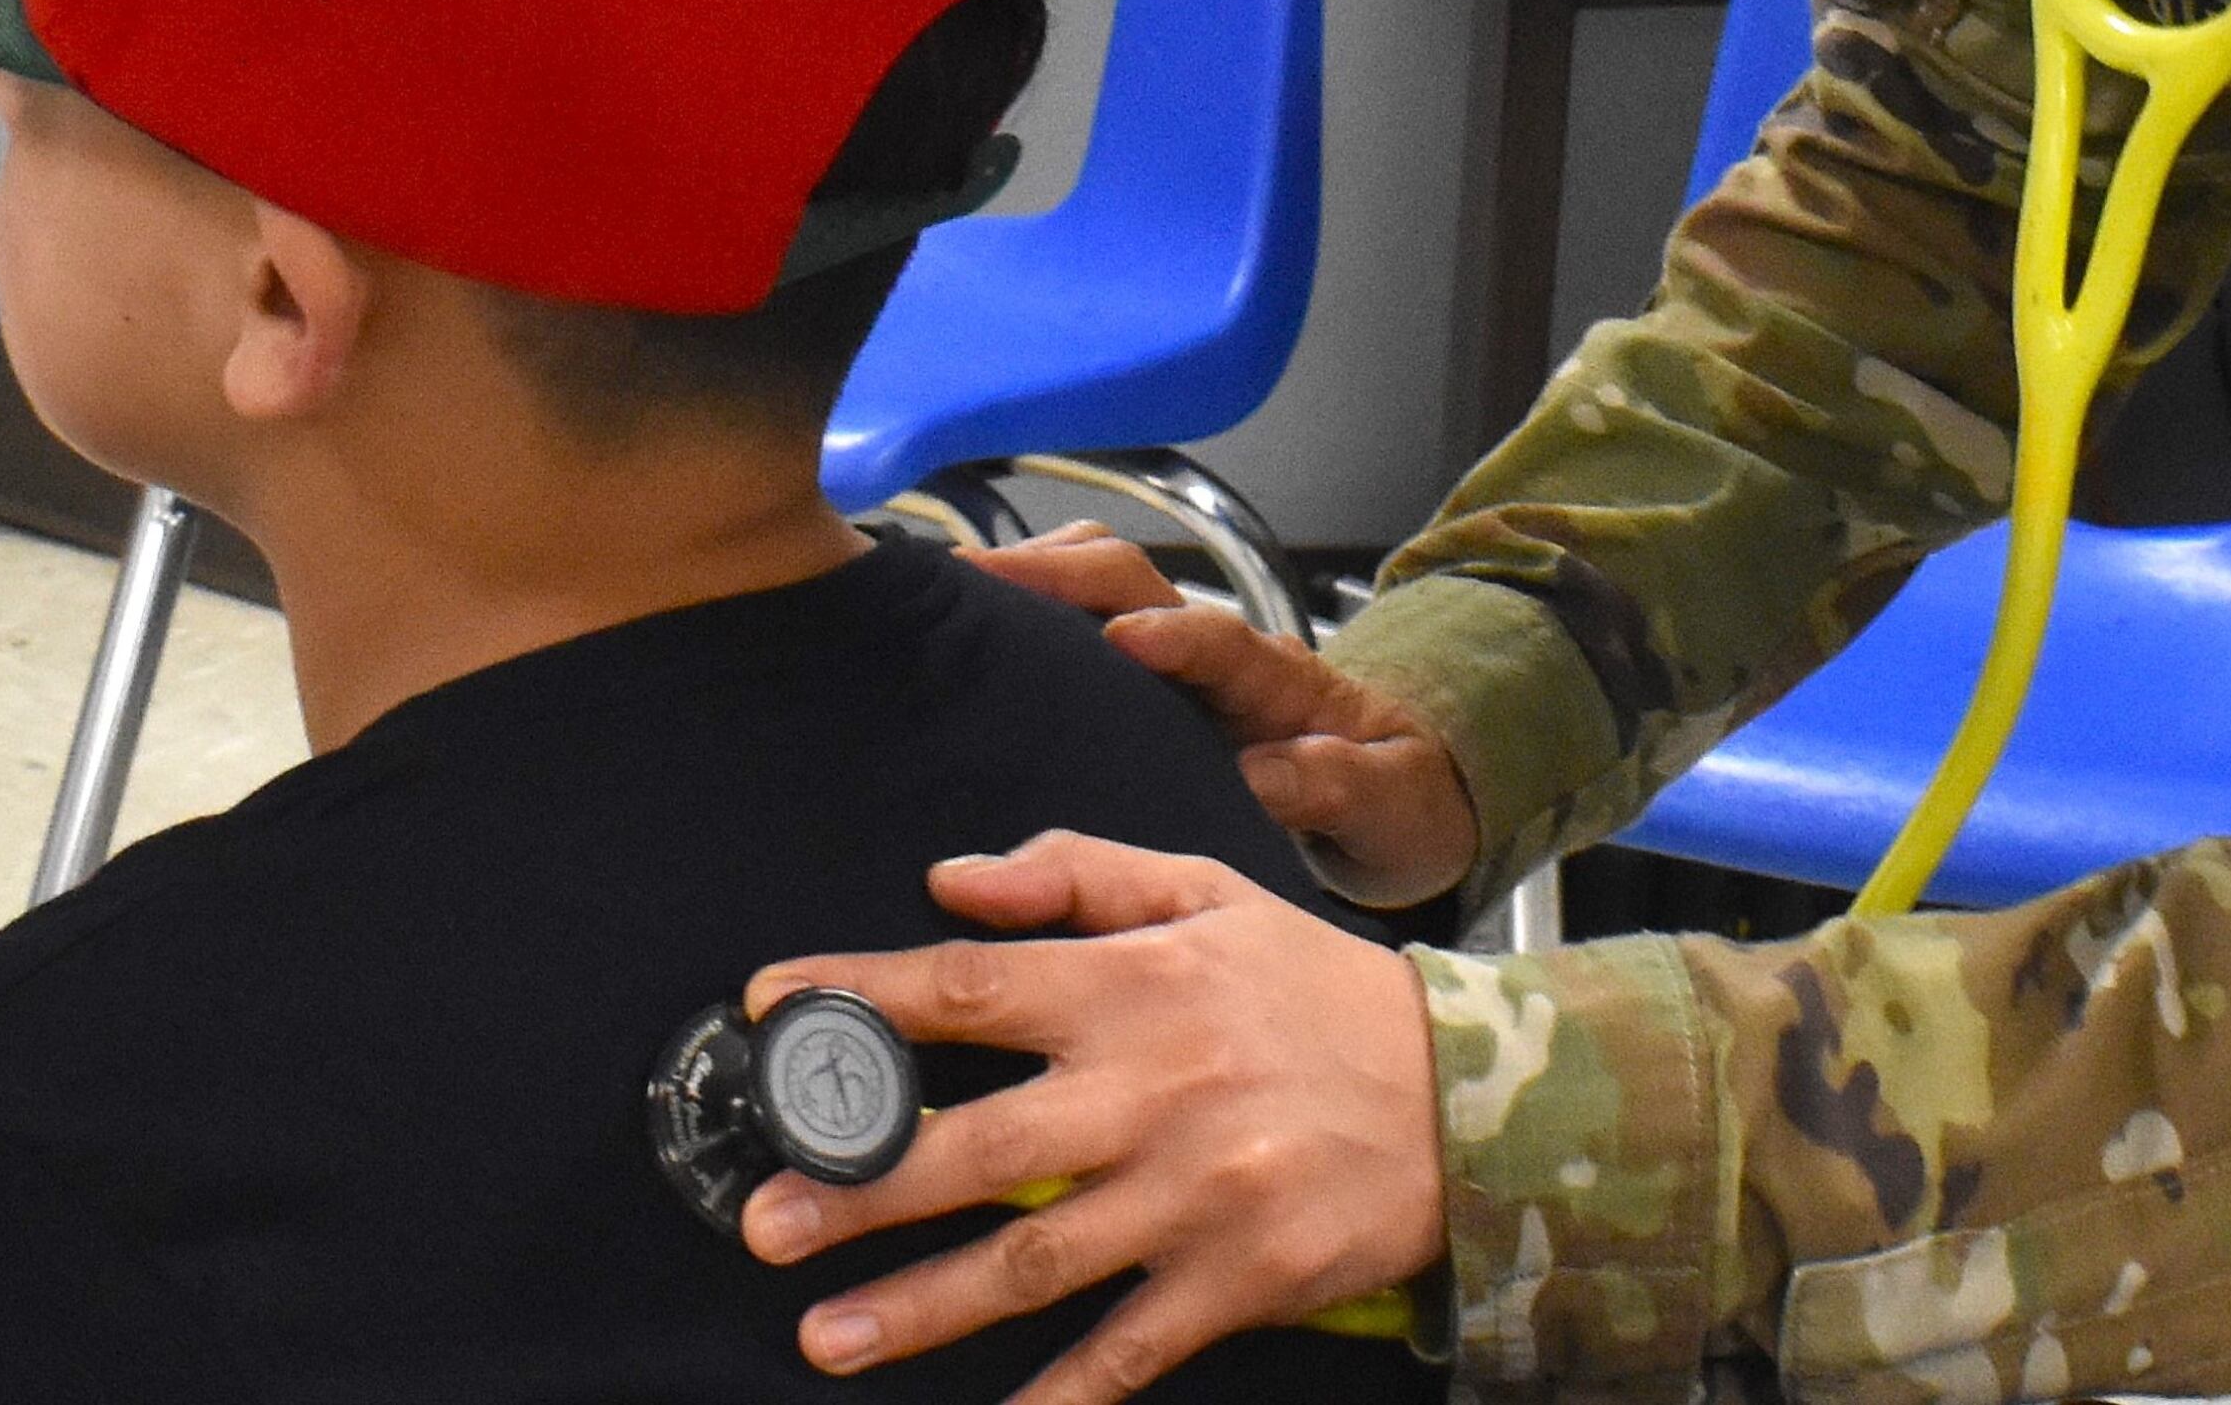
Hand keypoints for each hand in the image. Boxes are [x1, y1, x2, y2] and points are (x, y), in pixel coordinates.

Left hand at [741, 832, 1446, 1399]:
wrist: (1466, 1090)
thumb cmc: (1316, 993)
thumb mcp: (1212, 896)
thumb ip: (1079, 877)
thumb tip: (952, 881)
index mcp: (1141, 987)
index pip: (975, 985)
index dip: (864, 998)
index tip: (773, 1013)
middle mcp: (1155, 1091)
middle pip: (979, 1144)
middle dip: (860, 1187)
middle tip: (764, 1222)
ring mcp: (1195, 1195)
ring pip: (1033, 1260)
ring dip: (920, 1305)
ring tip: (823, 1338)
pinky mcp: (1237, 1279)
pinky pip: (1127, 1349)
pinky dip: (1057, 1396)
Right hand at [973, 525, 1480, 907]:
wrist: (1403, 798)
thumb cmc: (1398, 795)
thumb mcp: (1394, 803)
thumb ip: (1341, 785)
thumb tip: (1270, 774)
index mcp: (1280, 682)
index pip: (1224, 639)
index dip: (1175, 634)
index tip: (1124, 640)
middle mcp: (1218, 657)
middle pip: (1136, 581)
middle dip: (1062, 570)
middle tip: (975, 580)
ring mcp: (1176, 667)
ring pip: (1098, 590)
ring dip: (1030, 581)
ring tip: (943, 595)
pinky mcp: (1145, 690)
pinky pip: (1079, 631)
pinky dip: (1023, 618)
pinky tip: (958, 641)